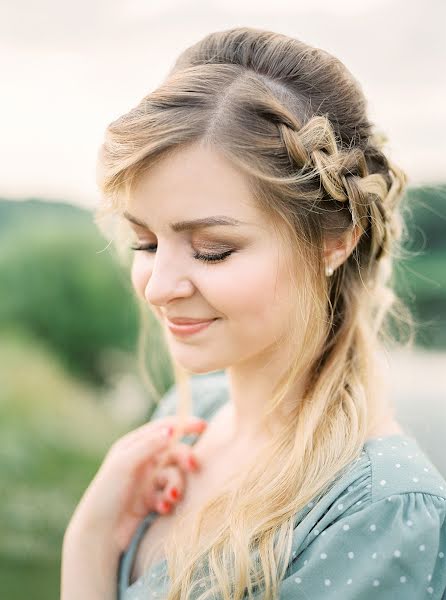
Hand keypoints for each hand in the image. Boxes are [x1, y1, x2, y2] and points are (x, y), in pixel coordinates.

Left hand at [64, 415, 207, 553]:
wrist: (99, 534)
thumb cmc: (106, 494)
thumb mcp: (124, 464)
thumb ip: (148, 446)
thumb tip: (171, 430)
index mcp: (134, 445)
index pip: (163, 429)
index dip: (183, 425)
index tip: (203, 426)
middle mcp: (143, 461)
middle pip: (174, 452)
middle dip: (185, 458)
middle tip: (193, 466)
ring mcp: (149, 481)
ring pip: (175, 475)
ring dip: (176, 485)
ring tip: (170, 497)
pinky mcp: (153, 500)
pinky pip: (171, 495)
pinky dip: (169, 500)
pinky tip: (162, 508)